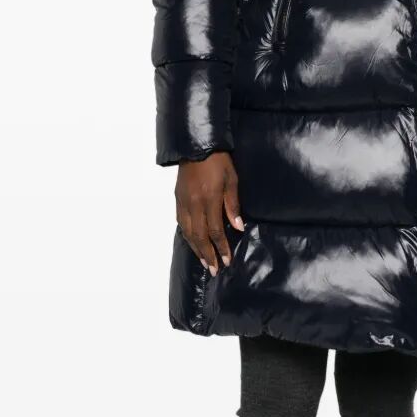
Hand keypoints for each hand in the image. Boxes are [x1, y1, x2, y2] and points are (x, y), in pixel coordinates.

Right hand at [175, 151, 242, 274]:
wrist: (196, 146)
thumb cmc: (218, 161)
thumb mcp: (232, 180)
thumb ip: (233, 205)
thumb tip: (238, 227)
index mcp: (209, 200)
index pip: (215, 231)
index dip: (221, 248)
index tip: (226, 261)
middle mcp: (194, 204)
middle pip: (200, 236)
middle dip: (207, 255)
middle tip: (214, 270)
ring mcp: (184, 202)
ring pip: (188, 232)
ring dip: (196, 249)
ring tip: (204, 261)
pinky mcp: (178, 199)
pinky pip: (181, 222)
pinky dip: (187, 236)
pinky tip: (192, 242)